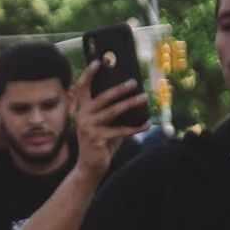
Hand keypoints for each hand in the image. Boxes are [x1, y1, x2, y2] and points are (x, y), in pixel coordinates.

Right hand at [71, 56, 143, 179]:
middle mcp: (82, 116)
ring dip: (131, 104)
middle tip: (133, 82)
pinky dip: (136, 127)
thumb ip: (113, 111)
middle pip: (101, 98)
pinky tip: (147, 124)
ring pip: (113, 112)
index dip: (89, 74)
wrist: (90, 167)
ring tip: (144, 98)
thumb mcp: (104, 124)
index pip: (81, 88)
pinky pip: (121, 130)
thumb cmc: (101, 143)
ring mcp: (89, 128)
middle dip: (118, 89)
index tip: (98, 62)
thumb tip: (134, 95)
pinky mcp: (97, 139)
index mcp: (82, 110)